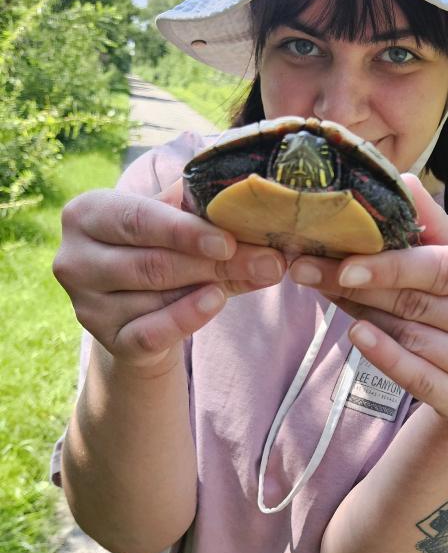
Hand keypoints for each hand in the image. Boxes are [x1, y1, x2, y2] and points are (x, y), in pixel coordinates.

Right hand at [53, 178, 286, 370]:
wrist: (140, 314)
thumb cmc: (160, 253)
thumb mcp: (175, 229)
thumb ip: (205, 218)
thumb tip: (253, 210)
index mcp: (87, 214)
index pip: (136, 219)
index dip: (183, 230)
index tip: (228, 240)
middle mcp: (75, 259)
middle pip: (152, 261)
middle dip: (215, 261)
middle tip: (268, 261)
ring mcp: (88, 305)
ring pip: (156, 295)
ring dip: (210, 285)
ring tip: (257, 275)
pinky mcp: (110, 341)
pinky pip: (153, 331)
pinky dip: (189, 317)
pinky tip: (217, 301)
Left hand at [288, 174, 447, 426]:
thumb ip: (435, 229)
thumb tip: (400, 179)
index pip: (446, 269)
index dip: (392, 266)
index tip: (342, 262)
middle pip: (423, 303)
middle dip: (360, 287)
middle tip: (308, 270)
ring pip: (414, 338)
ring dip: (364, 314)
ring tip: (326, 294)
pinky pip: (417, 378)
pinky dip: (383, 356)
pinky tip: (357, 333)